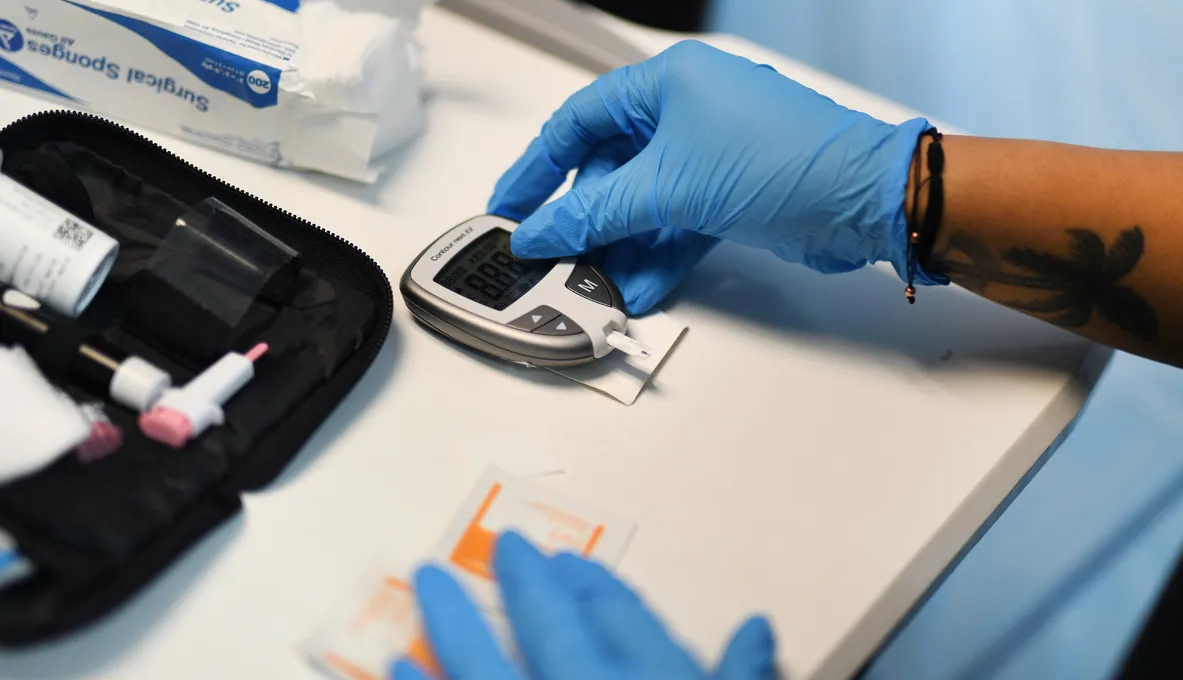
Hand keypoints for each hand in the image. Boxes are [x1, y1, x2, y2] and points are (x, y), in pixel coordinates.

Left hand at [391, 531, 775, 679]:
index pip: (621, 617)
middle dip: (517, 582)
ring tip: (424, 591)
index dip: (592, 583)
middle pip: (545, 626)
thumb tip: (755, 629)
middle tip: (495, 548)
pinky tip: (394, 669)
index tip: (563, 560)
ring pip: (481, 670)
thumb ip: (739, 677)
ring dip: (449, 628)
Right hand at [488, 40, 940, 314]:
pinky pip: (678, 223)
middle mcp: (688, 110)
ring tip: (594, 287)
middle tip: (554, 258)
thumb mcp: (668, 188)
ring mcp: (712, 153)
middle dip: (584, 220)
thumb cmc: (782, 163)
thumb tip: (537, 234)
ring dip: (620, 247)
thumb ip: (594, 214)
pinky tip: (638, 290)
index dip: (538, 168)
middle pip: (611, 167)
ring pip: (645, 202)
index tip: (509, 208)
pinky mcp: (733, 193)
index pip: (579, 122)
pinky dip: (659, 255)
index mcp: (668, 83)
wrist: (868, 200)